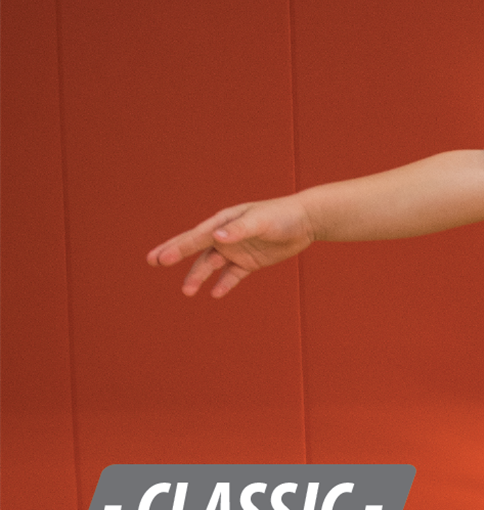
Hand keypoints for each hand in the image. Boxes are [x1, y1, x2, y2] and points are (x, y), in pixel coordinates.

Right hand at [147, 195, 315, 297]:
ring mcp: (236, 250)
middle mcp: (225, 236)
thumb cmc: (281, 216)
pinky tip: (215, 294)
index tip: (160, 259)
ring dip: (199, 277)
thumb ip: (239, 230)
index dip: (177, 248)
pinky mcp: (250, 262)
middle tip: (152, 262)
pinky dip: (224, 284)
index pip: (195, 237)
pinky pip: (233, 275)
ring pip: (212, 265)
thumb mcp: (260, 222)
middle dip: (174, 254)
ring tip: (187, 291)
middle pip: (195, 248)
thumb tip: (216, 237)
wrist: (305, 221)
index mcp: (223, 222)